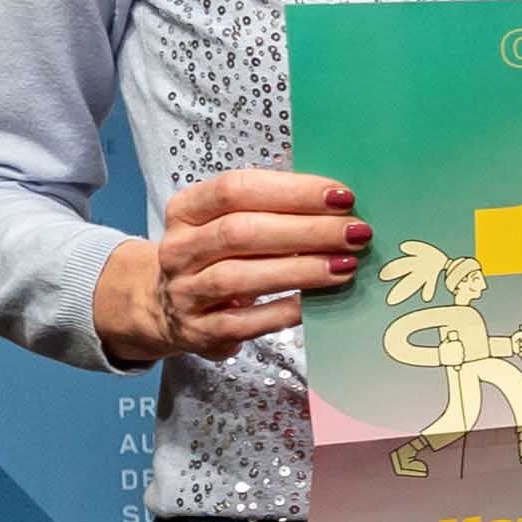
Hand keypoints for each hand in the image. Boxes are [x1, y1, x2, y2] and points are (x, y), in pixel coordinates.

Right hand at [95, 166, 364, 362]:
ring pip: (240, 277)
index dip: (291, 191)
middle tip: (356, 232)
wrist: (165, 309)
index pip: (234, 189)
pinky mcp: (200, 332)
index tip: (342, 196)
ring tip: (346, 265)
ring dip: (300, 270)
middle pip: (241, 232)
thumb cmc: (216, 255)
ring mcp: (185, 293)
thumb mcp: (226, 223)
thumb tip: (338, 201)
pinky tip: (317, 303)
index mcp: (186, 210)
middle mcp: (179, 249)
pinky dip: (284, 311)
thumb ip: (271, 208)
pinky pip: (245, 322)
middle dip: (306, 230)